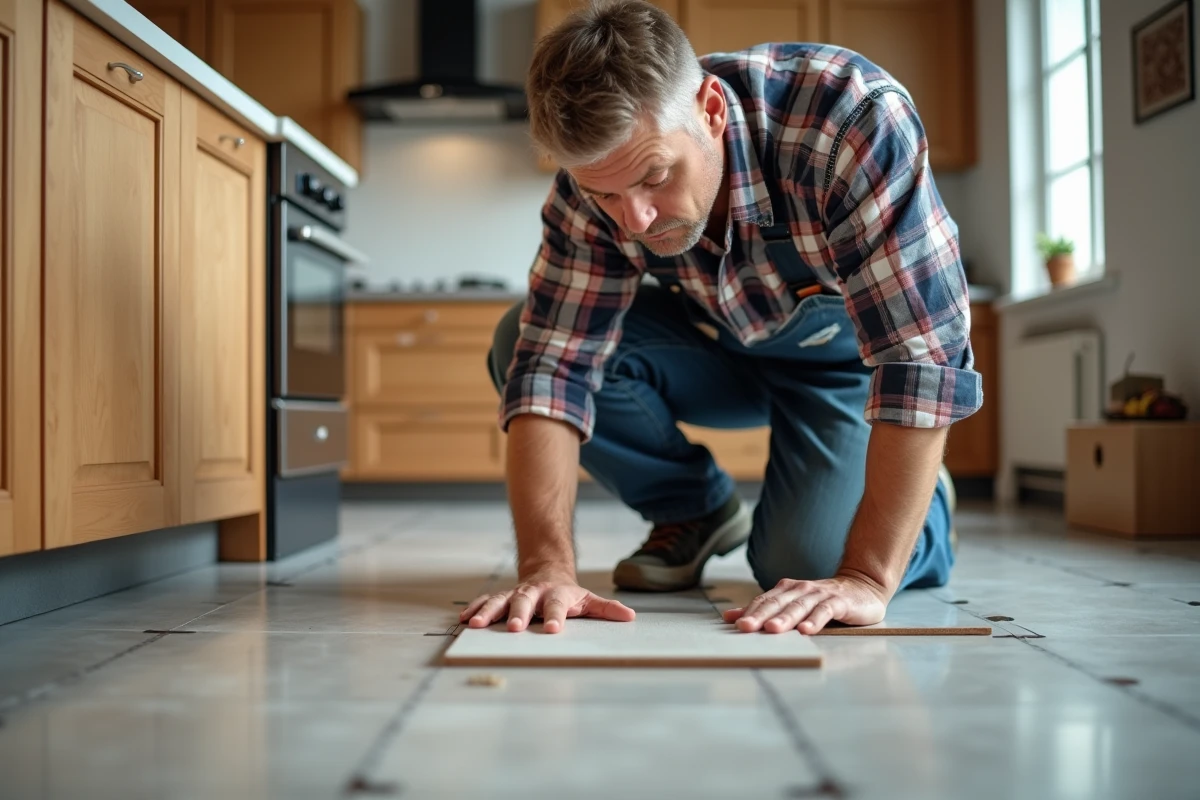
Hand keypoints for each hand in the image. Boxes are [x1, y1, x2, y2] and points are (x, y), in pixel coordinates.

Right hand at [459, 572, 635, 633]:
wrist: (548, 572)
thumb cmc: (569, 594)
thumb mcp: (589, 600)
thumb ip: (607, 610)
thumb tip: (630, 616)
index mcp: (557, 595)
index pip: (557, 605)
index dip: (555, 616)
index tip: (554, 629)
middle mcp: (534, 593)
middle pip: (524, 601)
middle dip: (517, 614)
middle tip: (513, 629)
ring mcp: (515, 594)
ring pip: (500, 601)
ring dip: (488, 612)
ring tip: (476, 625)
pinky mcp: (501, 598)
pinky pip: (485, 601)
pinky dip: (475, 609)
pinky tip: (464, 620)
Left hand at [722, 574, 887, 634]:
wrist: (862, 586)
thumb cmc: (823, 600)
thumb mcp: (793, 604)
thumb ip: (764, 610)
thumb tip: (731, 617)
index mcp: (786, 590)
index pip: (764, 601)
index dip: (750, 612)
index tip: (736, 625)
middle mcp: (800, 589)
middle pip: (777, 603)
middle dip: (760, 615)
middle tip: (745, 627)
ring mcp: (819, 594)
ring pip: (798, 606)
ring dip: (785, 618)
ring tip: (772, 630)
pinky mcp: (839, 602)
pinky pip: (825, 611)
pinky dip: (815, 620)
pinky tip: (806, 631)